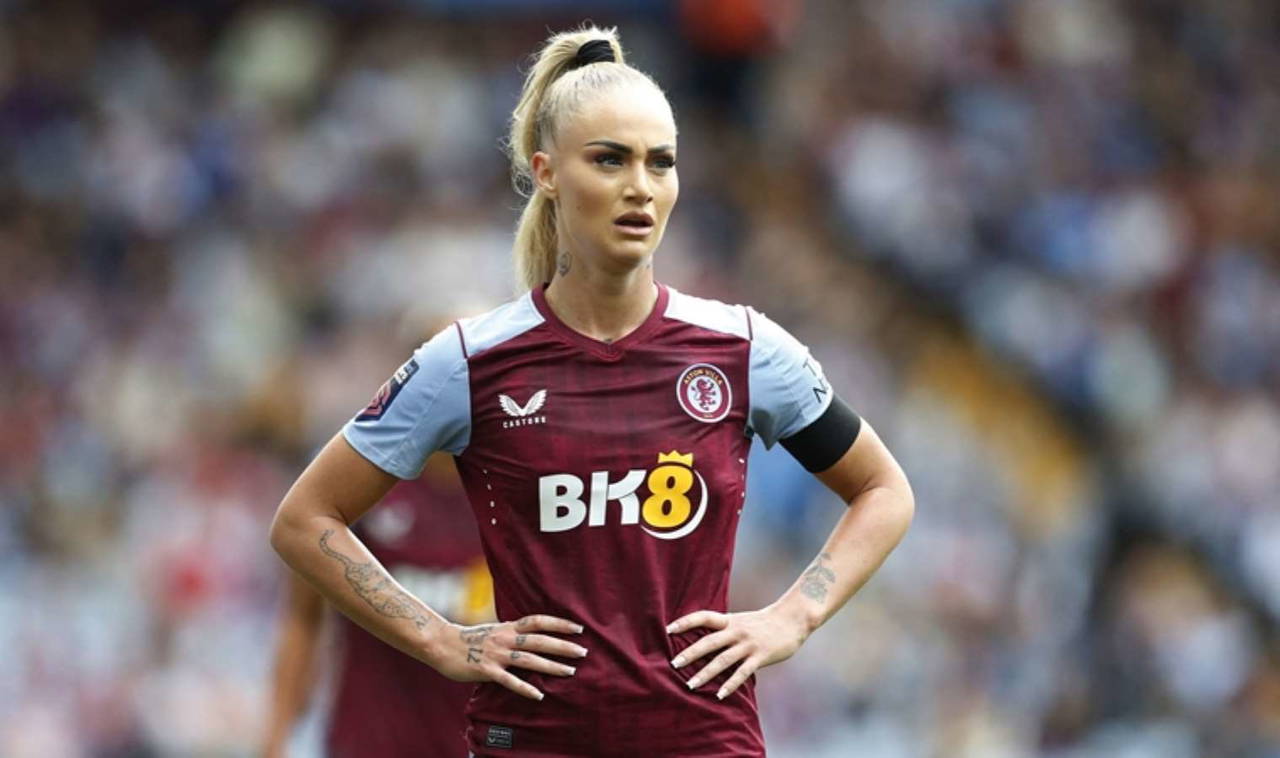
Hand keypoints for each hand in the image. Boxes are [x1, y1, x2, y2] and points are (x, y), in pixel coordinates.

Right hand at [429, 614, 587, 700]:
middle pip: (539, 640)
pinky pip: (509, 680)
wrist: (441, 644)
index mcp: (507, 628)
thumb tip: (532, 639)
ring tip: (570, 672)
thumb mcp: (494, 631)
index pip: (538, 621)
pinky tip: (539, 695)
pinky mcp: (486, 670)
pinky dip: (524, 688)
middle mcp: (505, 639)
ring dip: (551, 666)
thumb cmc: (469, 640)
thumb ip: (512, 634)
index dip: (559, 623)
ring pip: (529, 660)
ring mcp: (496, 654)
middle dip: (563, 646)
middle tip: (583, 652)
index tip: (578, 627)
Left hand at [667, 606, 809, 699]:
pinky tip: (720, 695)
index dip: (685, 622)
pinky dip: (730, 684)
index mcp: (730, 621)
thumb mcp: (741, 620)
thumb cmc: (764, 622)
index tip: (668, 630)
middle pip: (709, 642)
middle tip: (673, 664)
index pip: (703, 617)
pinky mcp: (760, 657)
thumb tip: (704, 641)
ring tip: (690, 685)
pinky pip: (742, 673)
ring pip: (723, 660)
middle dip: (690, 653)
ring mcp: (748, 645)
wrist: (793, 618)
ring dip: (705, 673)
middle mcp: (736, 631)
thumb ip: (725, 629)